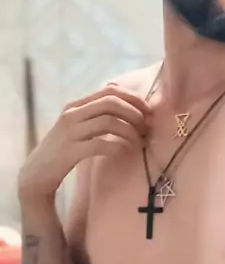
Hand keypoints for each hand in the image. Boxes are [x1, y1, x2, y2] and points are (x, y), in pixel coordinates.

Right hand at [18, 85, 151, 199]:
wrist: (37, 173)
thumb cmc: (64, 151)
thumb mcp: (78, 128)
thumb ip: (97, 117)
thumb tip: (130, 110)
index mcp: (76, 105)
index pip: (110, 91)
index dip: (133, 99)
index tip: (148, 112)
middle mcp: (72, 114)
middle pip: (112, 103)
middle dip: (135, 114)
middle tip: (146, 129)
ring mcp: (70, 132)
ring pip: (109, 122)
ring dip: (130, 132)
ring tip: (139, 143)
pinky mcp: (70, 151)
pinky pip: (101, 144)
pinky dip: (118, 147)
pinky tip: (125, 152)